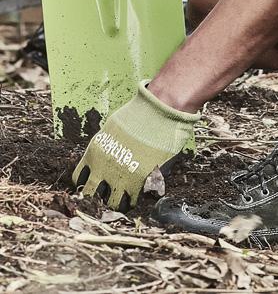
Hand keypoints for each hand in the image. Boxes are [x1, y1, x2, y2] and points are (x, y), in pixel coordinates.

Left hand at [72, 81, 199, 209]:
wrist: (159, 111)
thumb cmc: (139, 114)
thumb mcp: (112, 129)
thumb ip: (105, 147)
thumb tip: (105, 158)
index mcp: (94, 153)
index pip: (78, 178)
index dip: (87, 182)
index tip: (95, 183)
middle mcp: (103, 167)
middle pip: (91, 196)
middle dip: (97, 198)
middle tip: (107, 195)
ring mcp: (120, 176)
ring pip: (111, 203)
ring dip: (116, 201)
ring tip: (123, 198)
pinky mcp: (139, 181)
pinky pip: (131, 201)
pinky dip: (133, 201)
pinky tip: (137, 195)